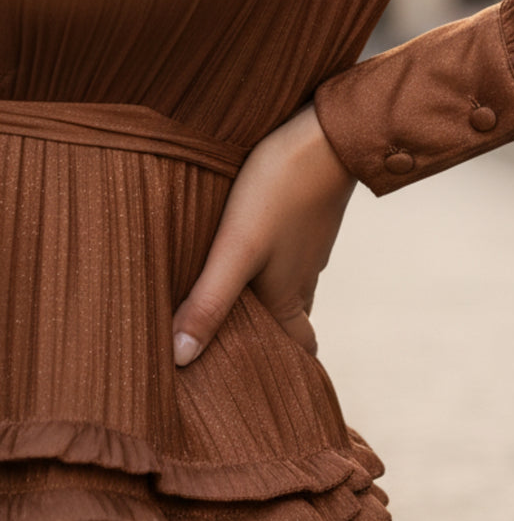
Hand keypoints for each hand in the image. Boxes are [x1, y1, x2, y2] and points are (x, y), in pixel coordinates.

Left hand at [172, 103, 356, 365]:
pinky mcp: (305, 218)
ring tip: (224, 304)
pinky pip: (288, 255)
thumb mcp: (236, 249)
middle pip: (291, 322)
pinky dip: (268, 266)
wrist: (327, 134)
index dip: (285, 370)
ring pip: (288, 287)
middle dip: (267, 340)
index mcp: (289, 296)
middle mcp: (303, 277)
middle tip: (229, 351)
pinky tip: (243, 251)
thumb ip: (209, 302)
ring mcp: (308, 247)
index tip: (260, 386)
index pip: (299, 351)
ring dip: (263, 301)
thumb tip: (180, 359)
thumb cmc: (280, 191)